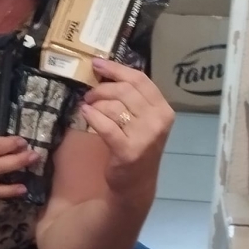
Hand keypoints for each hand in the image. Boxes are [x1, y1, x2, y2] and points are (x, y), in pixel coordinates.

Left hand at [80, 58, 174, 195]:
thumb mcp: (143, 120)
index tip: (97, 64)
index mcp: (163, 109)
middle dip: (102, 89)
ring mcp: (145, 136)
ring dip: (96, 104)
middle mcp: (158, 121)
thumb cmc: (137, 147)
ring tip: (88, 107)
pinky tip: (85, 114)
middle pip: (125, 91)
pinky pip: (106, 125)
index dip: (116, 69)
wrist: (136, 184)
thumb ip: (133, 98)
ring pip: (114, 107)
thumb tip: (107, 71)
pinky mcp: (128, 150)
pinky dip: (92, 117)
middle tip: (89, 94)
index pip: (139, 80)